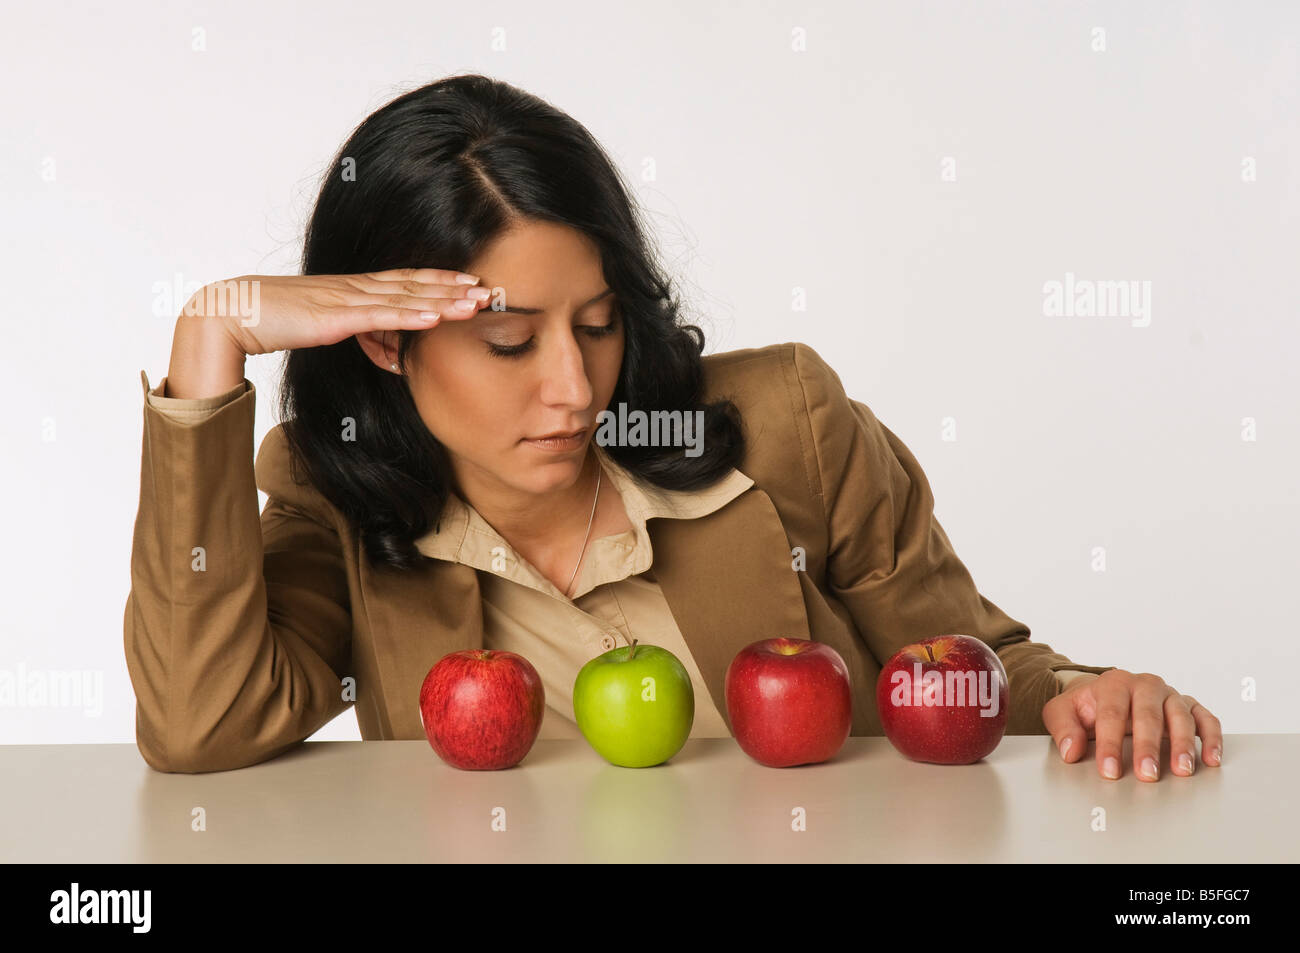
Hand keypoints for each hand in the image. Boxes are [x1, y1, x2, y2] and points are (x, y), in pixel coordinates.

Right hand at [186, 268, 491, 356]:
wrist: (232, 311)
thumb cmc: (271, 318)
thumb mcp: (321, 322)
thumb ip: (348, 327)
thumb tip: (368, 338)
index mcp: (353, 288)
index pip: (406, 281)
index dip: (440, 280)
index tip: (470, 282)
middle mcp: (356, 288)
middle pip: (415, 287)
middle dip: (454, 289)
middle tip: (490, 291)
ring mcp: (347, 300)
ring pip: (405, 300)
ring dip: (443, 301)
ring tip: (475, 303)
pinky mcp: (335, 318)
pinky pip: (380, 317)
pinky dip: (410, 317)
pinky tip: (435, 317)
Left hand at [1041, 669, 1222, 780]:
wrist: (1104, 693)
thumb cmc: (1086, 706)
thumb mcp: (1062, 711)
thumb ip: (1063, 728)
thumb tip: (1071, 751)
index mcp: (1113, 683)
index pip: (1112, 713)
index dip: (1110, 743)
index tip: (1109, 770)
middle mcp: (1144, 685)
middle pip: (1148, 715)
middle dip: (1148, 746)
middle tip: (1147, 774)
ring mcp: (1169, 695)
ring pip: (1180, 716)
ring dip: (1183, 744)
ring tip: (1182, 770)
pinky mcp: (1188, 706)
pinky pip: (1205, 718)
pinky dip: (1212, 737)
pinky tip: (1211, 759)